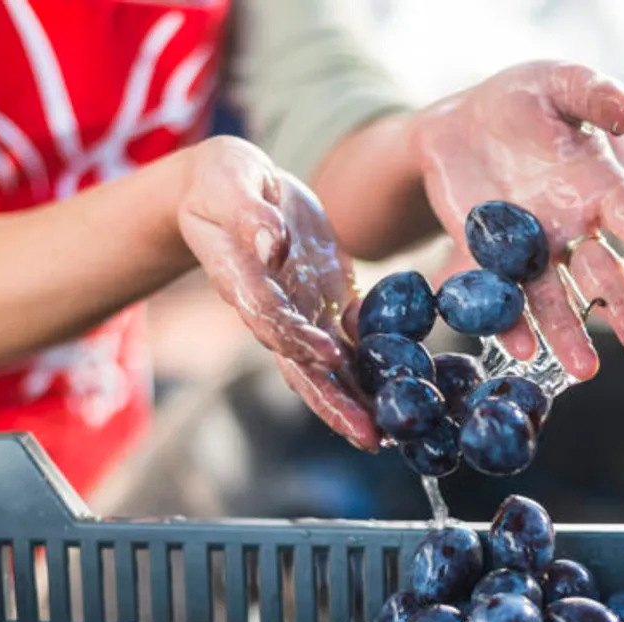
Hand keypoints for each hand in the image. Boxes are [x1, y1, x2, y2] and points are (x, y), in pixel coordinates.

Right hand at [176, 137, 378, 450]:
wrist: (231, 189)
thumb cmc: (222, 181)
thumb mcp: (228, 182)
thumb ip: (247, 214)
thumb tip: (270, 244)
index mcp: (242, 280)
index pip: (268, 315)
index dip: (295, 337)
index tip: (328, 354)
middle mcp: (272, 309)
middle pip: (299, 365)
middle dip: (333, 401)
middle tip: (368, 436)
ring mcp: (301, 313)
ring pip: (328, 368)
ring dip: (355, 402)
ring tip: (388, 438)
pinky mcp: (327, 306)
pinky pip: (352, 345)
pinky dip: (372, 373)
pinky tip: (402, 398)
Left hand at [411, 61, 623, 379]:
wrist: (457, 126)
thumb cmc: (519, 101)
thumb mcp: (554, 83)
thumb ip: (591, 94)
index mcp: (600, 188)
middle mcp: (573, 229)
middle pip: (606, 277)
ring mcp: (533, 253)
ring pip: (557, 300)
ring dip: (570, 334)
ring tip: (583, 371)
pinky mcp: (489, 264)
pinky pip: (504, 299)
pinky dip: (510, 325)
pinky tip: (518, 351)